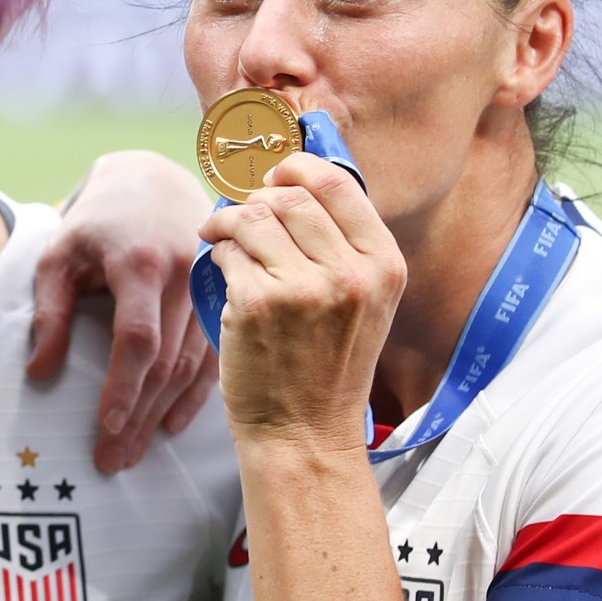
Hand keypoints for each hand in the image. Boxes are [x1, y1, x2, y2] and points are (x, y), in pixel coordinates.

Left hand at [29, 150, 218, 471]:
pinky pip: (212, 358)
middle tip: (111, 460)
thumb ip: (49, 312)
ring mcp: (209, 291)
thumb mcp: (59, 256)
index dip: (124, 385)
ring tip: (131, 453)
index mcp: (141, 264)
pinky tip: (169, 426)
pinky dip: (193, 396)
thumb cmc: (97, 223)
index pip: (138, 337)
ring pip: (191, 366)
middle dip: (137, 416)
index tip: (106, 425)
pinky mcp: (220, 301)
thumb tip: (38, 374)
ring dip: (160, 414)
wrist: (153, 183)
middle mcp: (184, 278)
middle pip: (165, 362)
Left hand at [198, 152, 403, 451]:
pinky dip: (218, 252)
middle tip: (242, 213)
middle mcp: (350, 273)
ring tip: (223, 236)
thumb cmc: (328, 368)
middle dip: (258, 197)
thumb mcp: (365, 305)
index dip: (299, 168)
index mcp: (383, 266)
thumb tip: (300, 186)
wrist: (304, 432)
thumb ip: (346, 249)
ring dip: (230, 222)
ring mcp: (302, 288)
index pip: (338, 184)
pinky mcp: (257, 303)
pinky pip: (227, 251)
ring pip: (253, 218)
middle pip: (290, 196)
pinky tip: (223, 268)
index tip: (277, 173)